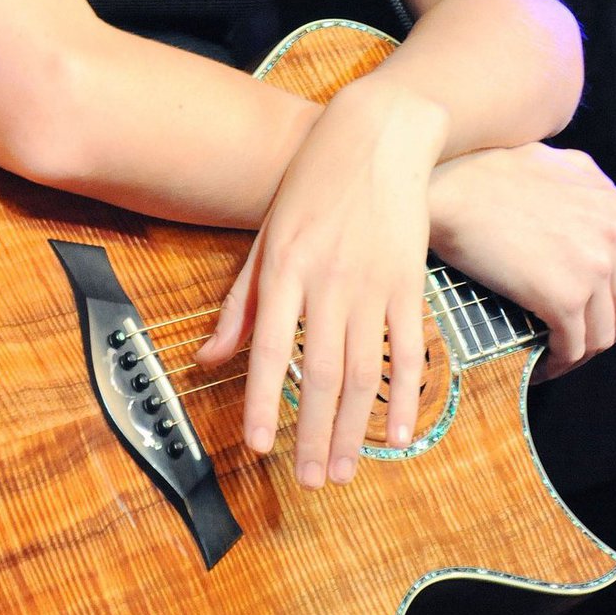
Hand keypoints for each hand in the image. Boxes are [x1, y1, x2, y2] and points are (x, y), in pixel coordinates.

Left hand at [197, 77, 444, 486]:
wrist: (377, 134)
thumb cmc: (312, 182)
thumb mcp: (266, 233)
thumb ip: (241, 301)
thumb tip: (207, 358)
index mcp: (284, 267)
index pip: (269, 348)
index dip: (263, 401)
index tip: (257, 446)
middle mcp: (328, 280)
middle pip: (320, 372)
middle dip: (315, 434)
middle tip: (311, 480)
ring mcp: (373, 282)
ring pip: (364, 370)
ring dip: (354, 429)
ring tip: (346, 470)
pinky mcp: (409, 282)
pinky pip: (409, 349)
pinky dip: (404, 395)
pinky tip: (396, 432)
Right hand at [427, 142, 615, 374]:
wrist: (445, 192)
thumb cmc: (484, 173)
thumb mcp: (550, 163)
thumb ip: (587, 187)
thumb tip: (600, 210)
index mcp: (611, 204)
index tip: (613, 291)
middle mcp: (612, 236)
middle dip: (606, 326)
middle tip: (577, 331)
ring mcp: (591, 268)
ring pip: (606, 334)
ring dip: (582, 349)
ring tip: (558, 351)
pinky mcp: (563, 298)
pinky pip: (574, 347)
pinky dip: (559, 362)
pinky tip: (542, 362)